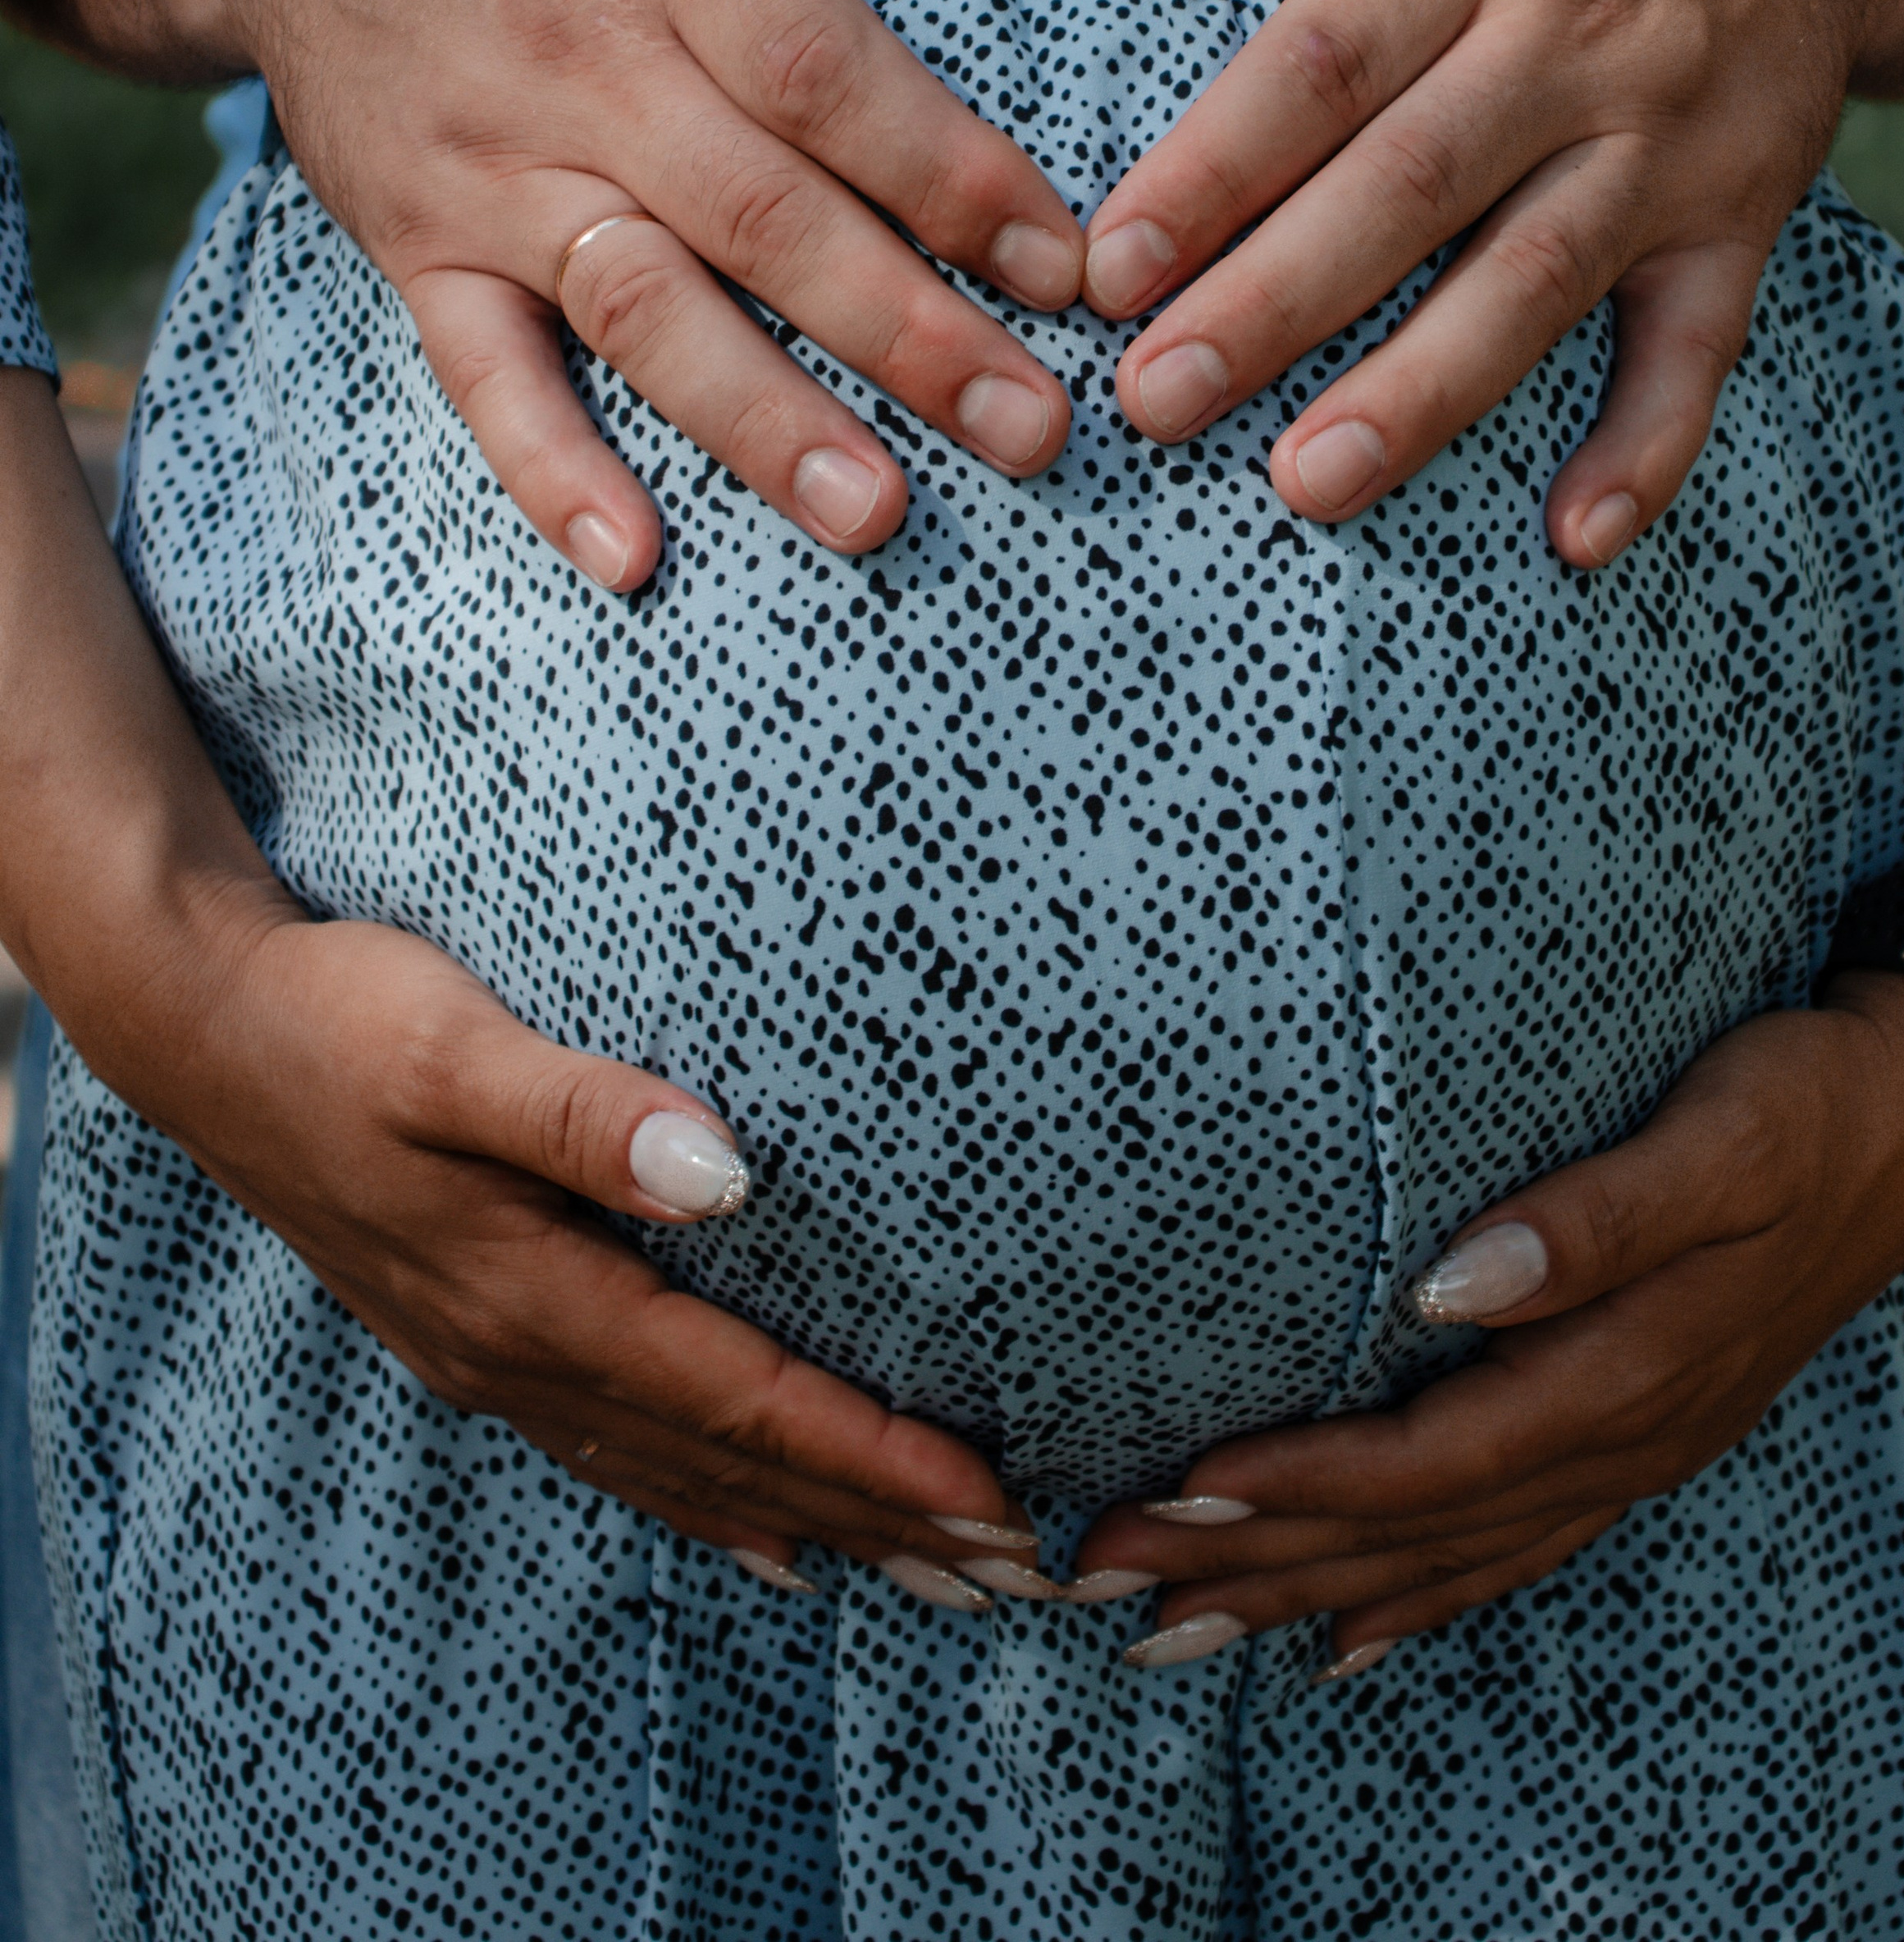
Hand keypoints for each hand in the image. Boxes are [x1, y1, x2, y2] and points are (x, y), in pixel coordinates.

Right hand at [5, 0, 1092, 581]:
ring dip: (760, 423)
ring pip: (639, 310)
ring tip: (878, 516)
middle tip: (1035, 433)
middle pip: (761, 219)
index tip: (1068, 269)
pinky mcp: (414, 238)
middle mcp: (583, 64)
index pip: (832, 80)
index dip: (953, 179)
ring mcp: (491, 165)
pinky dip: (547, 468)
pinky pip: (479, 371)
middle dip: (906, 336)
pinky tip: (632, 560)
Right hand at [120, 871, 1033, 1595]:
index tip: (983, 1493)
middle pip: (723, 1462)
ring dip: (808, 1522)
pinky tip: (763, 1540)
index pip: (734, 1397)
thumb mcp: (452, 1048)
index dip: (865, 1453)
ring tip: (928, 1573)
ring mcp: (491, 1359)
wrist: (203, 1029)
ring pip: (678, 1474)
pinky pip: (616, 1455)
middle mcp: (515, 1354)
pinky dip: (702, 1505)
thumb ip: (582, 1110)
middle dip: (874, 1517)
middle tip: (1012, 1567)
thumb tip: (727, 1171)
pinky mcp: (476, 1335)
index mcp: (527, 1294)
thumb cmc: (338, 1018)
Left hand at [1074, 978, 1903, 1672]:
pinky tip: (1344, 1638)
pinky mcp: (1634, 1434)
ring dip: (1307, 1596)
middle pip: (1415, 1529)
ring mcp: (1631, 1451)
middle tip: (1106, 1577)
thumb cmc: (1797, 1107)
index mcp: (1627, 1369)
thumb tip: (1454, 1281)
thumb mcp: (1715, 1139)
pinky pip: (1508, 1551)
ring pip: (1446, 1557)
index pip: (1435, 1456)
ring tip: (1173, 1629)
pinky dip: (1419, 1600)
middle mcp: (1622, 1437)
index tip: (1183, 1487)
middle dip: (1255, 1560)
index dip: (1308, 1483)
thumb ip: (1593, 1216)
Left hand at [1081, 0, 1903, 561]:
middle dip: (1276, 304)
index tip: (1107, 265)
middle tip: (1153, 402)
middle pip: (1409, 189)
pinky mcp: (1745, 210)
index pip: (1321, 60)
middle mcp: (1575, 36)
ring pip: (1535, 280)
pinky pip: (1701, 344)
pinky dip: (1646, 446)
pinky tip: (1572, 539)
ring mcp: (1669, 135)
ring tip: (1304, 488)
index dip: (1213, 168)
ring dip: (1424, 393)